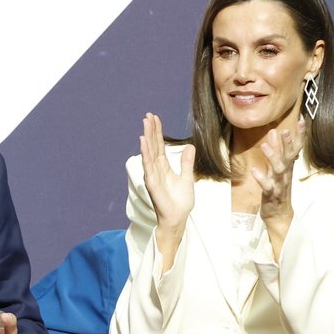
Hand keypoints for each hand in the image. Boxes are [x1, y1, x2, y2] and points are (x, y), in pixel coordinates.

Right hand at [140, 113, 194, 266]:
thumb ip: (186, 162)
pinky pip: (148, 165)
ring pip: (149, 152)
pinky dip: (145, 153)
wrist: (178, 218)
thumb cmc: (180, 202)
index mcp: (164, 167)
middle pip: (152, 145)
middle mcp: (156, 169)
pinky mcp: (152, 182)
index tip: (155, 118)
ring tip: (145, 123)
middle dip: (150, 130)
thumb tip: (190, 146)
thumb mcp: (187, 177)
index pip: (159, 146)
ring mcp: (153, 175)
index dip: (157, 132)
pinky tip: (143, 141)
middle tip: (148, 115)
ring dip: (147, 137)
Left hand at [251, 117, 305, 254]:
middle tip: (284, 130)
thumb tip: (275, 131)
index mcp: (288, 167)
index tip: (302, 121)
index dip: (299, 136)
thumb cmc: (277, 188)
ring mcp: (279, 184)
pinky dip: (261, 178)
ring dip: (273, 157)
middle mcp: (285, 174)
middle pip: (288, 157)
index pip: (295, 148)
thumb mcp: (278, 168)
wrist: (278, 214)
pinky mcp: (271, 195)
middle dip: (287, 143)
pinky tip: (255, 170)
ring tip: (265, 145)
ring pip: (278, 170)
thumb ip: (277, 151)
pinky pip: (267, 186)